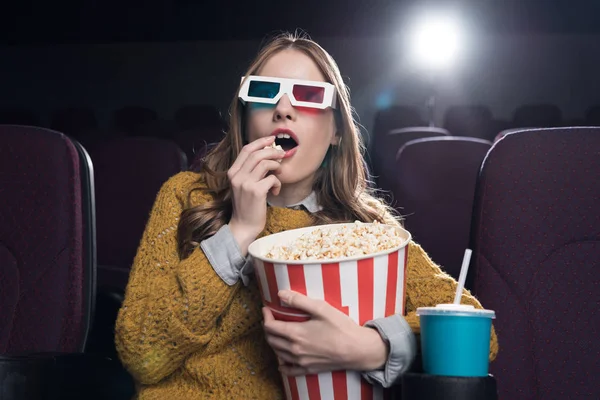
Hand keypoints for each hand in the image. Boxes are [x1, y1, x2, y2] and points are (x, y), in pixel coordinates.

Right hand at [228, 136, 284, 254]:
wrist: (243, 226)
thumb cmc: (247, 205)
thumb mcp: (244, 185)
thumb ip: (251, 171)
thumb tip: (268, 155)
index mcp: (232, 172)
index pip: (246, 149)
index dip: (261, 142)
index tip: (272, 139)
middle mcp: (237, 176)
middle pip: (257, 153)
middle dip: (272, 152)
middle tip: (281, 156)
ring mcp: (246, 183)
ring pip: (265, 163)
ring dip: (276, 166)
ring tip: (278, 174)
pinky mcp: (256, 191)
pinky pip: (273, 178)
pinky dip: (278, 183)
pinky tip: (276, 191)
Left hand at [262, 290, 388, 375]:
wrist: (357, 350)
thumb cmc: (341, 327)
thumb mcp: (321, 308)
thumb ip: (299, 300)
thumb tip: (281, 294)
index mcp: (295, 333)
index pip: (270, 326)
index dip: (265, 316)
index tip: (266, 309)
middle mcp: (294, 349)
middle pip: (271, 340)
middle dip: (268, 328)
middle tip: (271, 318)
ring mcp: (300, 361)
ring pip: (277, 353)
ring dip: (273, 342)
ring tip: (277, 333)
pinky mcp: (308, 369)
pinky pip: (288, 370)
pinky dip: (282, 364)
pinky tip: (282, 360)